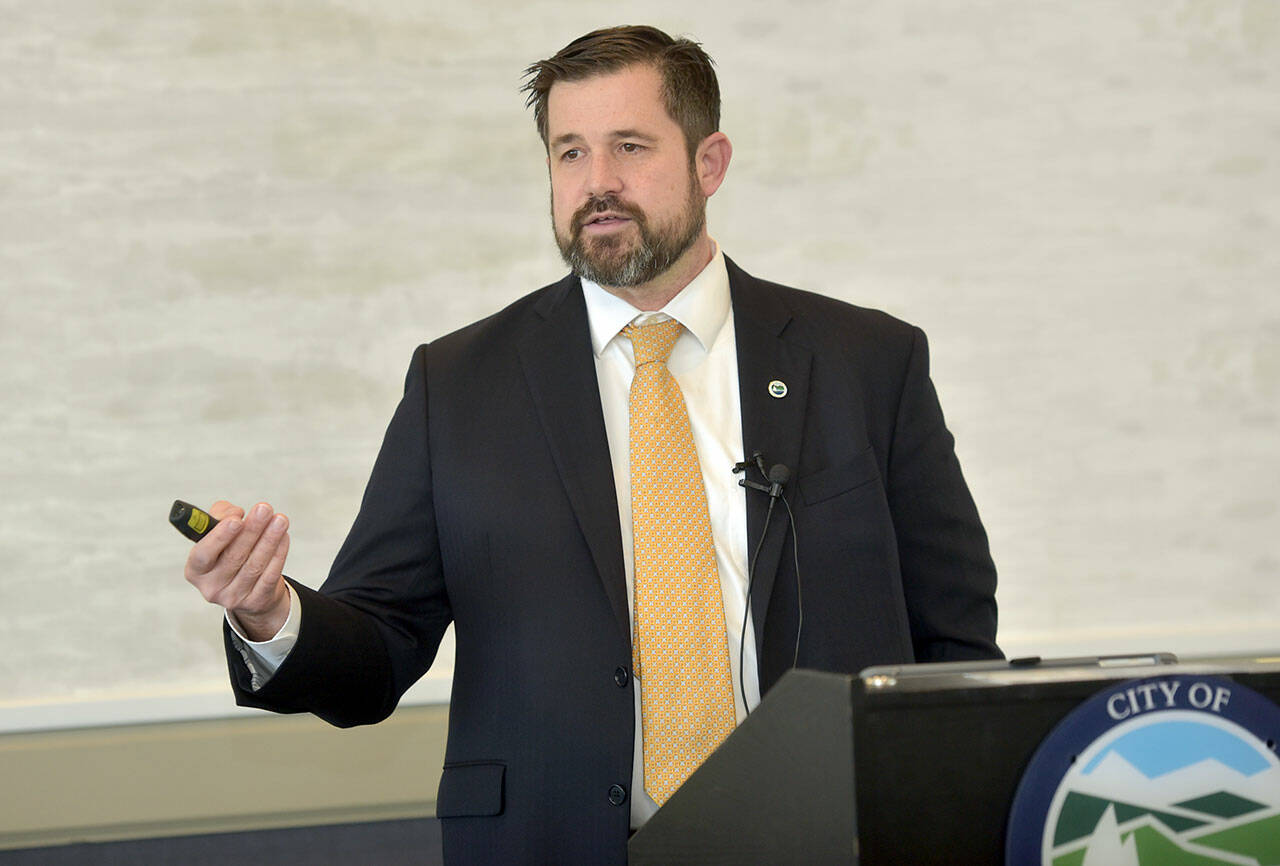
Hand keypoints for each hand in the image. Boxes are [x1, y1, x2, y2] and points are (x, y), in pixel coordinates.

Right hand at [184, 500, 291, 640]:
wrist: (247, 588)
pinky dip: (279, 554)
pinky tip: (283, 537)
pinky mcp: (256, 602)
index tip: (236, 519)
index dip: (220, 537)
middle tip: (265, 509)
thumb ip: (220, 516)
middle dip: (252, 530)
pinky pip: (270, 575)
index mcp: (195, 570)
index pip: (203, 554)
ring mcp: (234, 597)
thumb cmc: (228, 552)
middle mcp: (211, 587)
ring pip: (255, 565)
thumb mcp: (217, 533)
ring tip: (280, 520)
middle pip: (234, 557)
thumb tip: (235, 513)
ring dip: (269, 539)